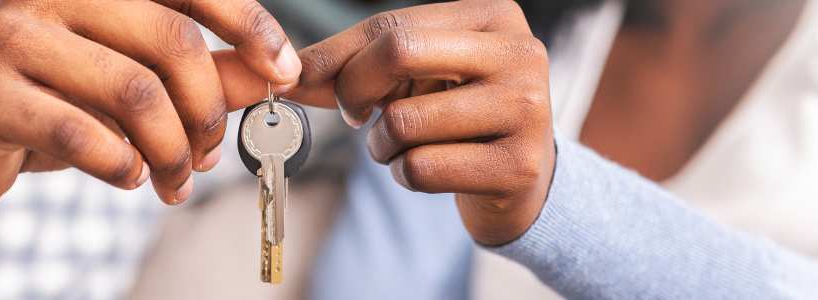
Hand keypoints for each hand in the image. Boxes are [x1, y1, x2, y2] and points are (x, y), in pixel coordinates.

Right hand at [0, 0, 299, 212]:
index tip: (283, 71)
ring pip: (134, 93)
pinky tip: (126, 175)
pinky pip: (83, 136)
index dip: (246, 23)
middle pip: (171, 41)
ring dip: (171, 150)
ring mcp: (12, 37)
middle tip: (210, 155)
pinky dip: (122, 166)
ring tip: (174, 181)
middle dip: (207, 110)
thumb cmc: (49, 104)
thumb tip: (270, 76)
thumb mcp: (129, 83)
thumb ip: (199, 75)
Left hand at [286, 0, 554, 244]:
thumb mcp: (417, 75)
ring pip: (404, 122)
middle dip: (353, 89)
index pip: (392, 25)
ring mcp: (526, 109)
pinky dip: (405, 175)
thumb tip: (291, 73)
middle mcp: (520, 53)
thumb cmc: (458, 115)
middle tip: (354, 115)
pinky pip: (421, 169)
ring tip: (405, 147)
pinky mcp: (518, 165)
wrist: (523, 179)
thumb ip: (357, 64)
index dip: (336, 57)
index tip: (303, 82)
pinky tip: (431, 171)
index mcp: (493, 15)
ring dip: (382, 145)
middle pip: (398, 53)